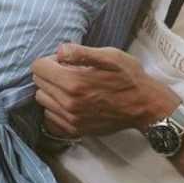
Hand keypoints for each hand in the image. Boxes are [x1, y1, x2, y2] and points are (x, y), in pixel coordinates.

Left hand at [32, 44, 179, 136]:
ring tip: (71, 88)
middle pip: (38, 84)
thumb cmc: (129, 78)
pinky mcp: (75, 131)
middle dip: (50, 75)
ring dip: (51, 92)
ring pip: (42, 101)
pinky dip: (55, 109)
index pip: (38, 67)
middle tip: (70, 73)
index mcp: (73, 82)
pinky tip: (70, 103)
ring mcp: (70, 119)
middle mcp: (68, 103)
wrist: (145, 106)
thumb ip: (80, 52)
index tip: (65, 61)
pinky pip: (50, 118)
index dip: (50, 60)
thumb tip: (58, 51)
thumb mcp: (110, 56)